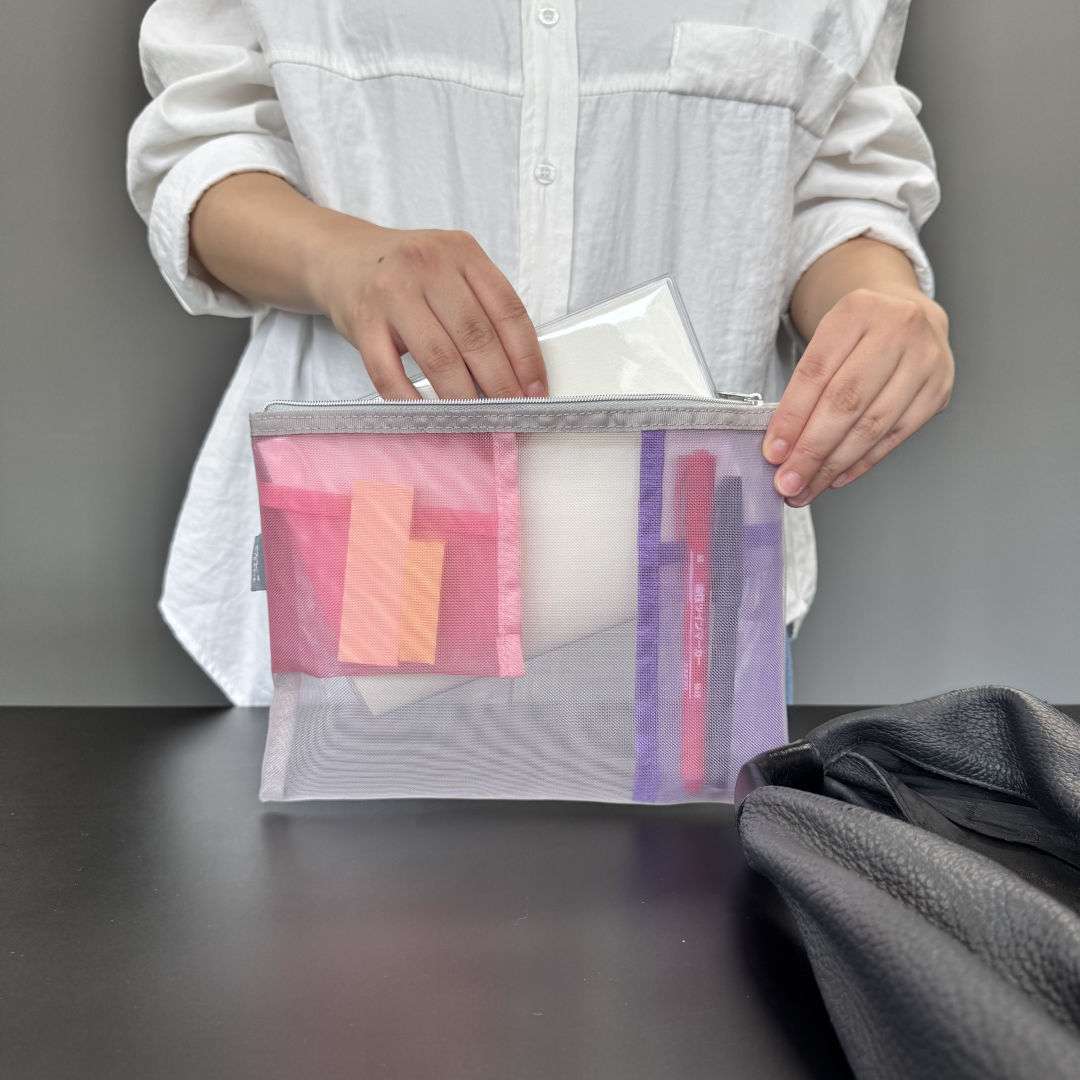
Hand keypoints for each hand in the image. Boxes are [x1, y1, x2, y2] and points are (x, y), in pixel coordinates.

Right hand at [310, 219, 546, 399]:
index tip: (537, 391)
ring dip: (463, 397)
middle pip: (475, 335)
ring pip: (438, 356)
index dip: (526, 356)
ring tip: (478, 421)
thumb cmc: (407, 275)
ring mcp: (391, 293)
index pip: (507, 309)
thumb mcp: (450, 271)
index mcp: (461, 252)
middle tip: (511, 413)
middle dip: (500, 383)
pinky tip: (428, 417)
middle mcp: (427, 266)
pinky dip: (411, 400)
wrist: (341, 258)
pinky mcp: (361, 322)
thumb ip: (481, 306)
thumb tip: (518, 373)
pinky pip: (389, 373)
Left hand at [763, 287, 953, 505]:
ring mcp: (924, 360)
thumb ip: (805, 386)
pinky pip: (894, 436)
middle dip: (812, 450)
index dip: (792, 417)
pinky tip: (836, 477)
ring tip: (807, 488)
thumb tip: (781, 446)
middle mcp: (897, 330)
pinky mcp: (938, 390)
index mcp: (857, 311)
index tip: (773, 453)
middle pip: (846, 402)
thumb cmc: (857, 334)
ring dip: (834, 465)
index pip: (816, 373)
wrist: (909, 316)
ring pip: (872, 425)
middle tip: (788, 482)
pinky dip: (861, 462)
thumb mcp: (827, 340)